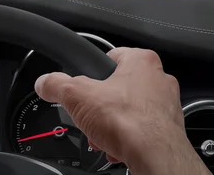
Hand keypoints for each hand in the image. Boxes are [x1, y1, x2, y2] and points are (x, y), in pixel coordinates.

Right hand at [35, 47, 210, 174]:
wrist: (155, 156)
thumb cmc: (129, 122)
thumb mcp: (76, 96)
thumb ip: (56, 84)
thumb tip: (44, 82)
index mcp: (141, 61)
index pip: (110, 57)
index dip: (92, 73)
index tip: (83, 86)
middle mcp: (159, 79)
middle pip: (116, 87)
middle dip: (100, 105)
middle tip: (90, 115)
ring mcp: (166, 104)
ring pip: (128, 110)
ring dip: (111, 124)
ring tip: (101, 134)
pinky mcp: (168, 129)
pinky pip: (140, 129)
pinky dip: (126, 137)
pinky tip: (115, 146)